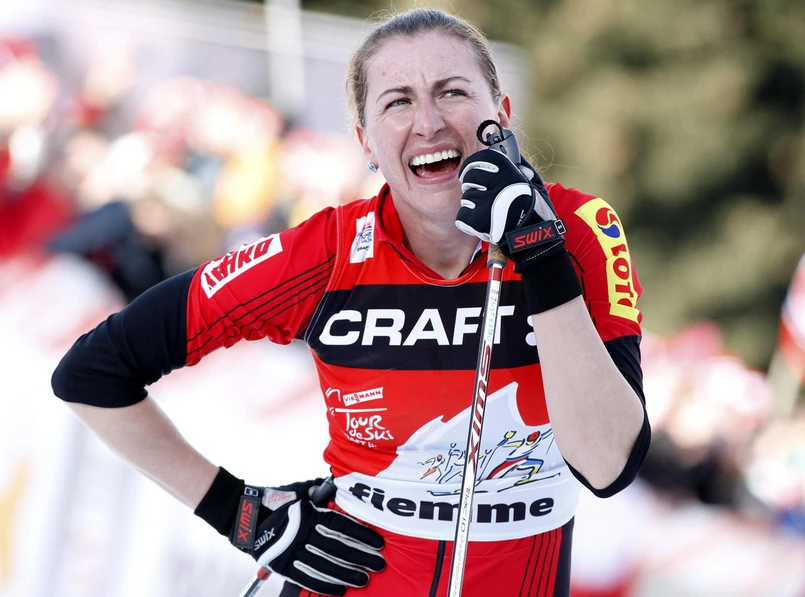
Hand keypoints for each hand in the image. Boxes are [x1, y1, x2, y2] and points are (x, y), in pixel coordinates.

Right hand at [195, 469, 384, 596]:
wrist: (242, 515)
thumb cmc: (275, 499)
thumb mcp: (299, 490)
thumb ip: (319, 491)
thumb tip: (340, 488)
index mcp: (307, 513)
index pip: (341, 526)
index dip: (362, 535)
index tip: (379, 543)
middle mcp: (300, 533)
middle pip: (337, 548)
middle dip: (360, 558)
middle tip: (379, 565)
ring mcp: (290, 551)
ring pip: (324, 566)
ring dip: (346, 574)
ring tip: (364, 580)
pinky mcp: (281, 566)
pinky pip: (306, 578)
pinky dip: (324, 586)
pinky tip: (340, 590)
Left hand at [455, 149, 581, 313]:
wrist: (537, 241)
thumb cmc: (536, 211)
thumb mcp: (535, 182)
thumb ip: (519, 165)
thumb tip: (504, 151)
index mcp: (510, 172)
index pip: (479, 159)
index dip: (471, 165)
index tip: (469, 172)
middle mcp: (498, 184)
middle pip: (468, 178)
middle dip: (472, 187)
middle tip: (483, 196)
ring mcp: (488, 203)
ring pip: (466, 199)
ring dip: (473, 207)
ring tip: (490, 214)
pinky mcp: (479, 222)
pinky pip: (462, 217)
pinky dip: (469, 222)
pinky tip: (483, 225)